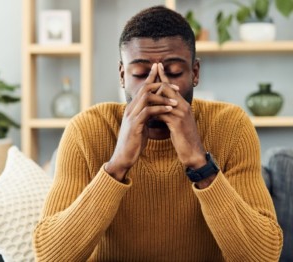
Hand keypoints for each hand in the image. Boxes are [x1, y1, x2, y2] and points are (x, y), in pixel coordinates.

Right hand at [105, 64, 177, 180]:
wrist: (123, 157)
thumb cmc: (133, 143)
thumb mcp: (140, 126)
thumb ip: (145, 116)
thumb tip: (154, 110)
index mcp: (132, 108)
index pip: (142, 88)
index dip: (151, 78)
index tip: (161, 70)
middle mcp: (130, 109)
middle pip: (144, 88)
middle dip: (160, 84)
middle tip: (175, 87)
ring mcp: (131, 116)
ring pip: (146, 98)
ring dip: (162, 97)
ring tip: (175, 100)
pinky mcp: (135, 125)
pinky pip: (148, 112)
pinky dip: (160, 109)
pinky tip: (169, 109)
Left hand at [155, 63, 205, 168]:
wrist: (193, 153)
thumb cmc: (183, 139)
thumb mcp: (176, 123)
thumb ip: (169, 114)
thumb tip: (159, 108)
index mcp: (183, 105)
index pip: (172, 87)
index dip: (164, 76)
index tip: (157, 66)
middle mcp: (183, 106)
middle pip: (168, 88)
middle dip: (157, 81)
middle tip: (149, 74)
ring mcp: (181, 114)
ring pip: (164, 99)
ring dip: (152, 97)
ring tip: (142, 94)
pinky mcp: (177, 123)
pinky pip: (162, 113)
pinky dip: (153, 112)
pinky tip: (146, 113)